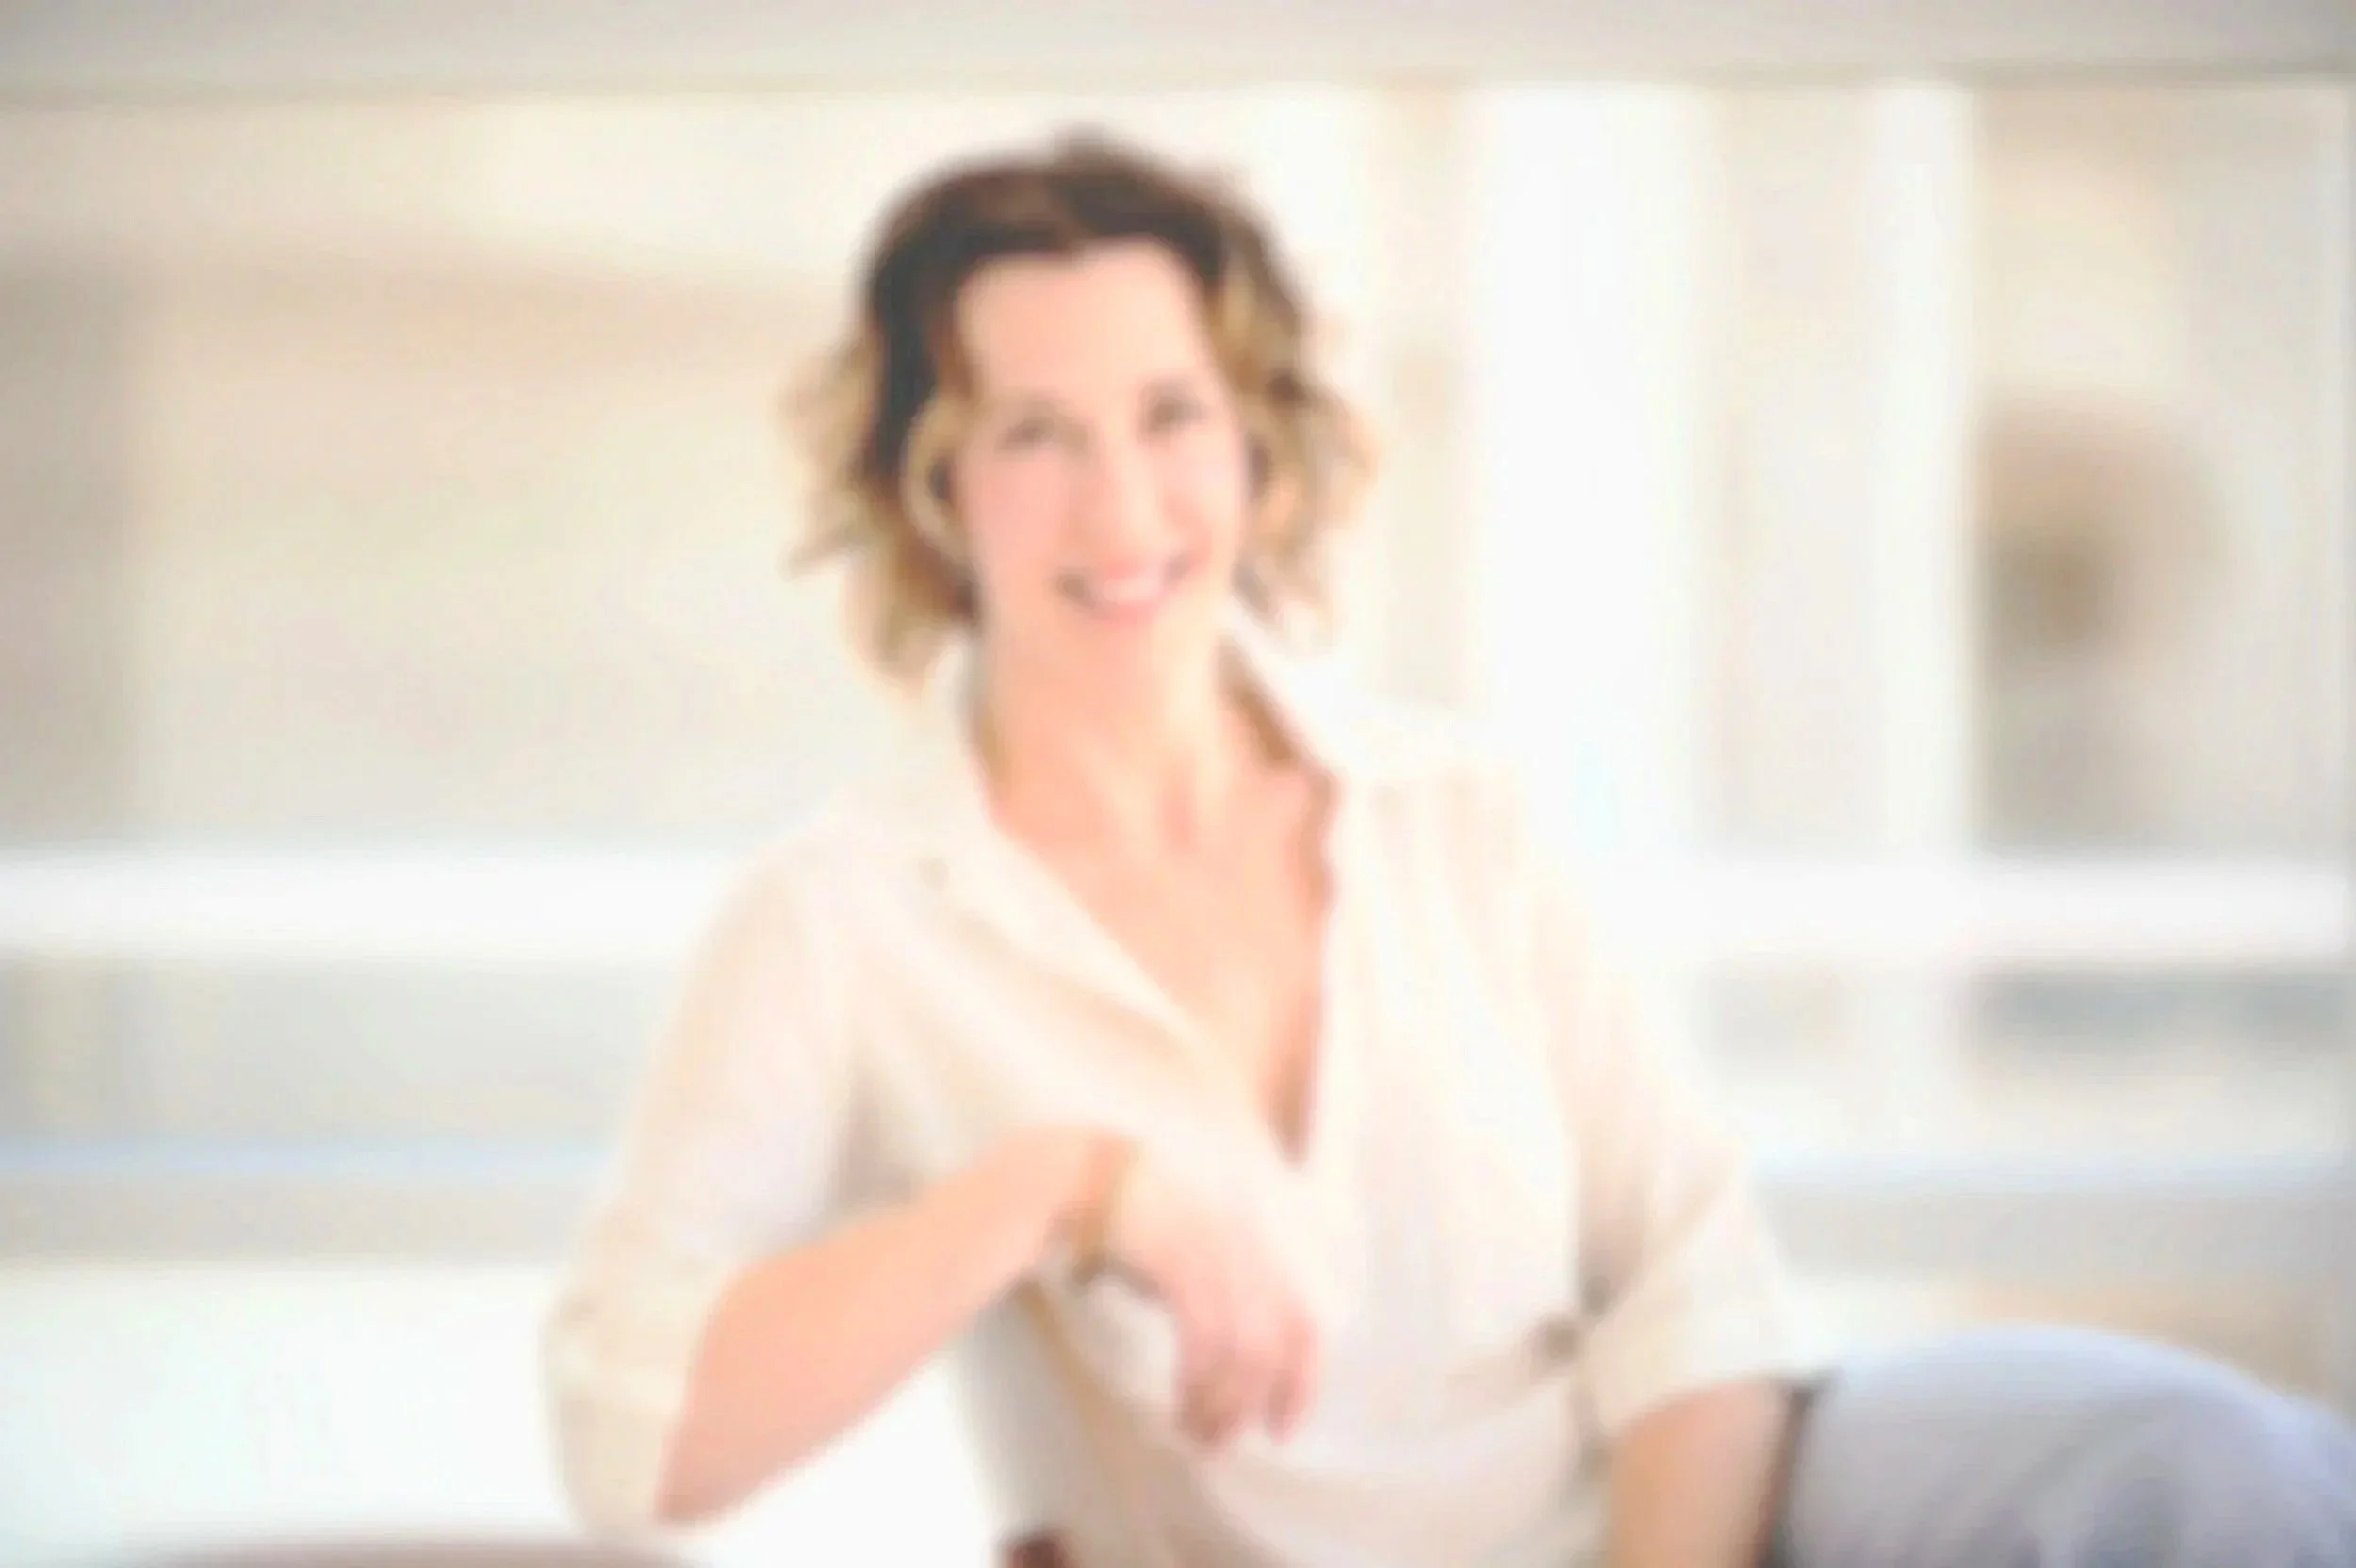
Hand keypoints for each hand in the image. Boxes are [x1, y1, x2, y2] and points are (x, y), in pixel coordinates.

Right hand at [1071, 1138, 1323, 1451]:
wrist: (1080, 1180)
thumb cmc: (1131, 1226)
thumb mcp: (1192, 1259)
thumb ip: (1222, 1301)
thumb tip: (1236, 1370)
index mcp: (1257, 1247)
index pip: (1305, 1323)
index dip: (1302, 1382)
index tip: (1281, 1429)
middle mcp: (1246, 1248)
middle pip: (1273, 1346)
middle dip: (1250, 1404)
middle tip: (1220, 1443)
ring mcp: (1215, 1252)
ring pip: (1240, 1349)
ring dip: (1220, 1402)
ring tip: (1194, 1431)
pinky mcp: (1179, 1260)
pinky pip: (1203, 1336)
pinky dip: (1197, 1378)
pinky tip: (1180, 1399)